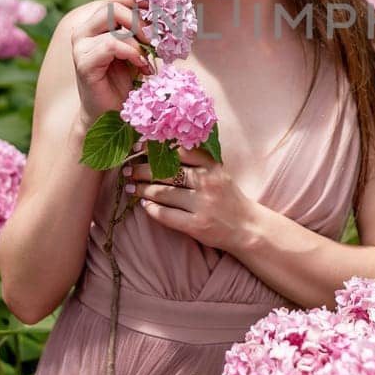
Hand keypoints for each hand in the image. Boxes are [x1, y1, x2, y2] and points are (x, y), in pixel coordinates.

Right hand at [68, 0, 157, 126]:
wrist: (111, 113)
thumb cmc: (125, 80)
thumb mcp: (137, 48)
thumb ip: (142, 29)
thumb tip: (164, 10)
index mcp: (95, 25)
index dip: (139, 1)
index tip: (161, 12)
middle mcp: (84, 31)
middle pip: (113, 5)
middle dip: (140, 19)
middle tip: (155, 38)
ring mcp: (80, 46)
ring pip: (111, 19)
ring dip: (138, 36)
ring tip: (149, 55)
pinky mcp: (83, 63)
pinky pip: (112, 45)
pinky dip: (133, 52)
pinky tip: (143, 66)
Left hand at [121, 145, 257, 252]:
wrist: (247, 227)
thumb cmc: (228, 197)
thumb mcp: (219, 173)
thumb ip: (198, 160)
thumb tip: (162, 149)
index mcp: (212, 166)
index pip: (179, 151)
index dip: (155, 148)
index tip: (138, 147)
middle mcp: (207, 183)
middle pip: (166, 172)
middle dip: (142, 169)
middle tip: (128, 169)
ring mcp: (202, 205)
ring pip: (163, 193)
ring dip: (142, 189)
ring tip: (130, 187)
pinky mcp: (197, 226)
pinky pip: (166, 215)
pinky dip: (151, 209)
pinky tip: (144, 205)